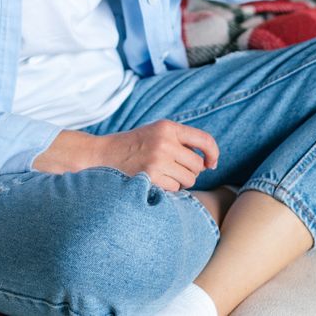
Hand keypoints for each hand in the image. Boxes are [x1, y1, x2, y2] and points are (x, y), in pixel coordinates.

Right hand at [96, 119, 219, 191]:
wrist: (102, 155)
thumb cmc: (134, 145)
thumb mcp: (156, 132)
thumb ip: (180, 140)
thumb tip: (208, 162)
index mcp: (168, 127)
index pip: (204, 139)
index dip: (213, 153)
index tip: (212, 163)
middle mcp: (165, 142)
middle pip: (197, 165)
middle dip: (191, 171)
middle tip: (176, 169)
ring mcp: (158, 160)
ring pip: (189, 179)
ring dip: (181, 181)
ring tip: (165, 175)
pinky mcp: (151, 178)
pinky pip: (176, 189)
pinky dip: (170, 188)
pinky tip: (156, 181)